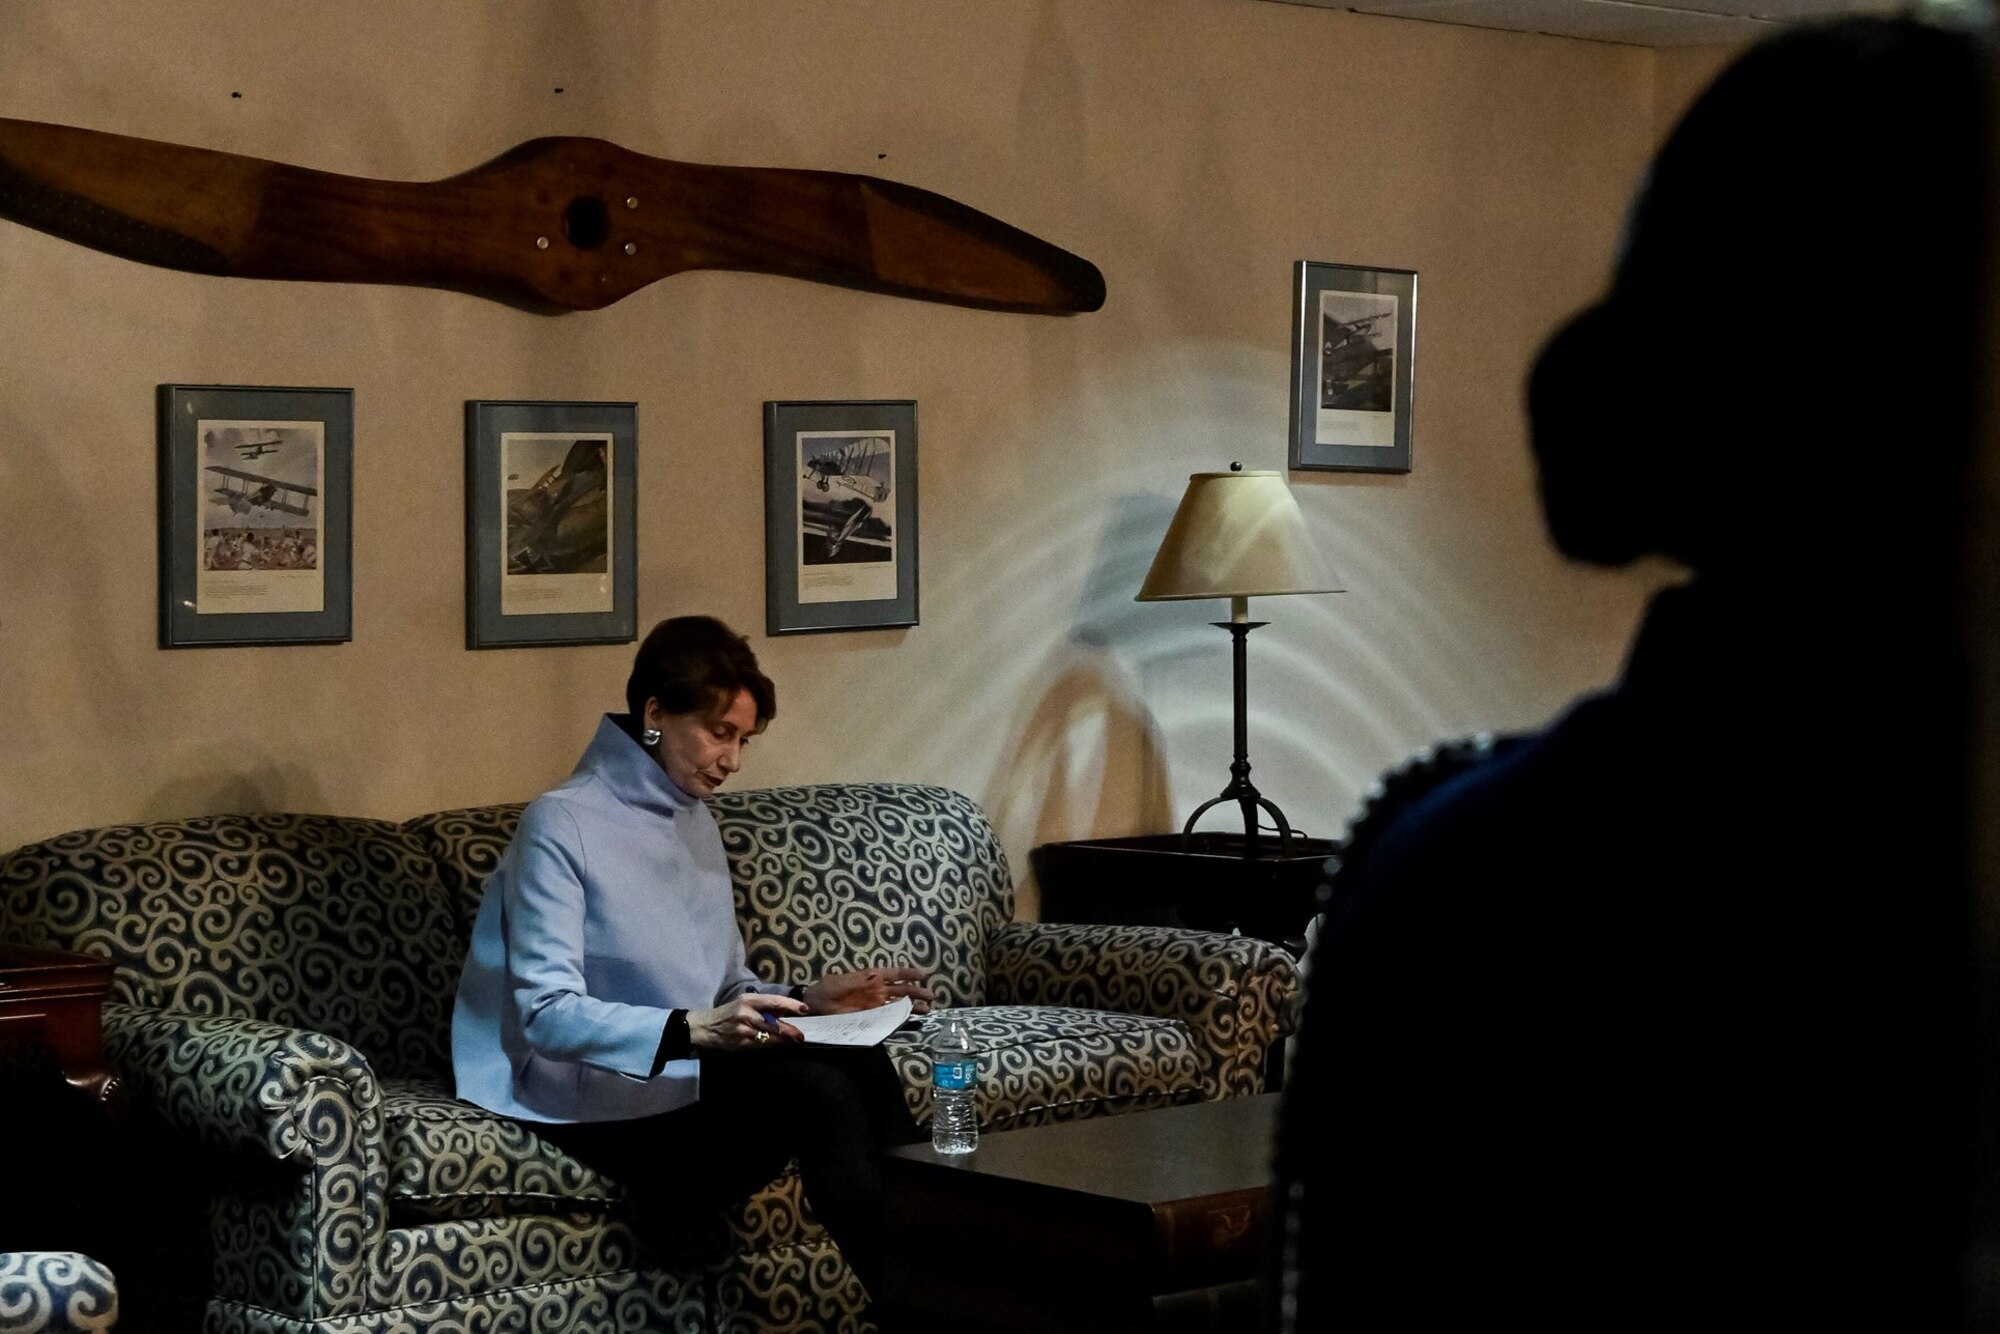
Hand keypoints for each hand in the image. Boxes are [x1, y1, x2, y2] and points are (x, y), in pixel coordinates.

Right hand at [689, 993, 806, 1049]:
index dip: (790, 1005)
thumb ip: (764, 1007)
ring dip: (782, 1039)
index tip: (804, 1009)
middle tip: (801, 1035)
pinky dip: (770, 1044)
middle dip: (789, 1029)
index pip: (773, 1001)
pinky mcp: (740, 1043)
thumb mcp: (745, 1003)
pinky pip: (760, 1045)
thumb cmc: (730, 1013)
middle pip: (772, 1022)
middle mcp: (745, 1013)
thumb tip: (787, 1012)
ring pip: (768, 1036)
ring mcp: (742, 1030)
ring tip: (794, 1040)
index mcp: (748, 1000)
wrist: (705, 1027)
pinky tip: (778, 1044)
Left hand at [803, 966, 934, 1014]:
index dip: (910, 973)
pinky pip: (889, 1015)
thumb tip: (875, 978)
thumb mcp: (843, 980)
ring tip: (927, 1009)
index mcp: (872, 976)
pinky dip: (900, 1016)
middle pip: (902, 990)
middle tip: (932, 996)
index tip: (924, 975)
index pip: (896, 973)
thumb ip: (859, 980)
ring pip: (898, 1003)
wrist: (816, 1004)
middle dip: (917, 992)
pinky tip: (911, 1018)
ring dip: (913, 1005)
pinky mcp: (872, 1015)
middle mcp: (877, 989)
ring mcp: (876, 1003)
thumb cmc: (828, 989)